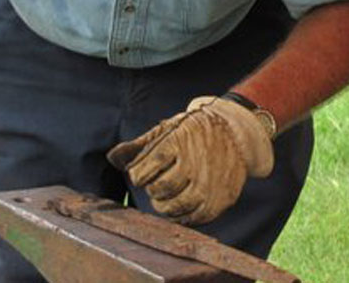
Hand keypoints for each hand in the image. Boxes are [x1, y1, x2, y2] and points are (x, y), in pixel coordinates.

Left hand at [107, 96, 273, 224]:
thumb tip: (112, 158)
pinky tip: (182, 203)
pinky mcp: (220, 199)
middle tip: (159, 181)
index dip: (138, 174)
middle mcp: (194, 164)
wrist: (236, 133)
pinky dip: (183, 215)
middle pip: (158, 191)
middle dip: (152, 189)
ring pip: (174, 207)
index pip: (141, 172)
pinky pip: (194, 218)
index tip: (145, 170)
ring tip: (168, 194)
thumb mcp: (166, 130)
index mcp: (177, 143)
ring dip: (165, 204)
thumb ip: (138, 146)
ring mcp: (209, 183)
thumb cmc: (195, 132)